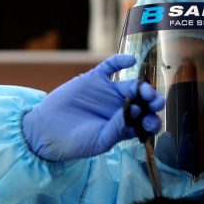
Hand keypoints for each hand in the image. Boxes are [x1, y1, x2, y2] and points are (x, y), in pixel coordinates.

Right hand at [22, 54, 164, 160]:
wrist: (48, 131)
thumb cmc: (76, 142)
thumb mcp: (100, 141)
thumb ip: (117, 128)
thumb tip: (134, 111)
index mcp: (126, 125)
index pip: (146, 121)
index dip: (152, 120)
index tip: (150, 121)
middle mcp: (122, 107)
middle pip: (144, 101)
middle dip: (152, 101)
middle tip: (156, 101)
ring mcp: (109, 92)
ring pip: (132, 85)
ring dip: (141, 86)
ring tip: (144, 89)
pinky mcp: (95, 79)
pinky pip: (111, 66)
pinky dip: (121, 61)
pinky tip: (130, 60)